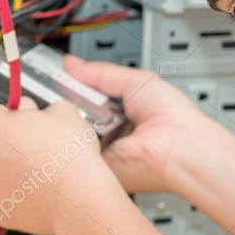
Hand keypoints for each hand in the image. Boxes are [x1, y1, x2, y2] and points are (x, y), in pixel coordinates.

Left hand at [0, 98, 119, 234]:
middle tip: (38, 146)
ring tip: (43, 171)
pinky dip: (19, 193)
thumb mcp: (64, 111)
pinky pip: (5, 196)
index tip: (24, 120)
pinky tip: (40, 191)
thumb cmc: (70, 155)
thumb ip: (43, 109)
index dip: (10, 114)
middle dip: (8, 143)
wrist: (78, 198)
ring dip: (12, 169)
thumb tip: (38, 115)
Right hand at [63, 54, 220, 193]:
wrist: (181, 147)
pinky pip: (73, 154)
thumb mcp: (135, 82)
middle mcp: (109, 135)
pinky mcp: (97, 170)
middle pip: (73, 117)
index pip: (83, 100)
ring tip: (66, 108)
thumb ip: (101, 73)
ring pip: (70, 135)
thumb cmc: (173, 118)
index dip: (69, 90)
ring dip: (67, 120)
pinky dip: (70, 140)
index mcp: (120, 114)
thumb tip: (71, 63)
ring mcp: (102, 153)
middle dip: (65, 104)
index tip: (53, 79)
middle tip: (55, 92)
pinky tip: (71, 126)